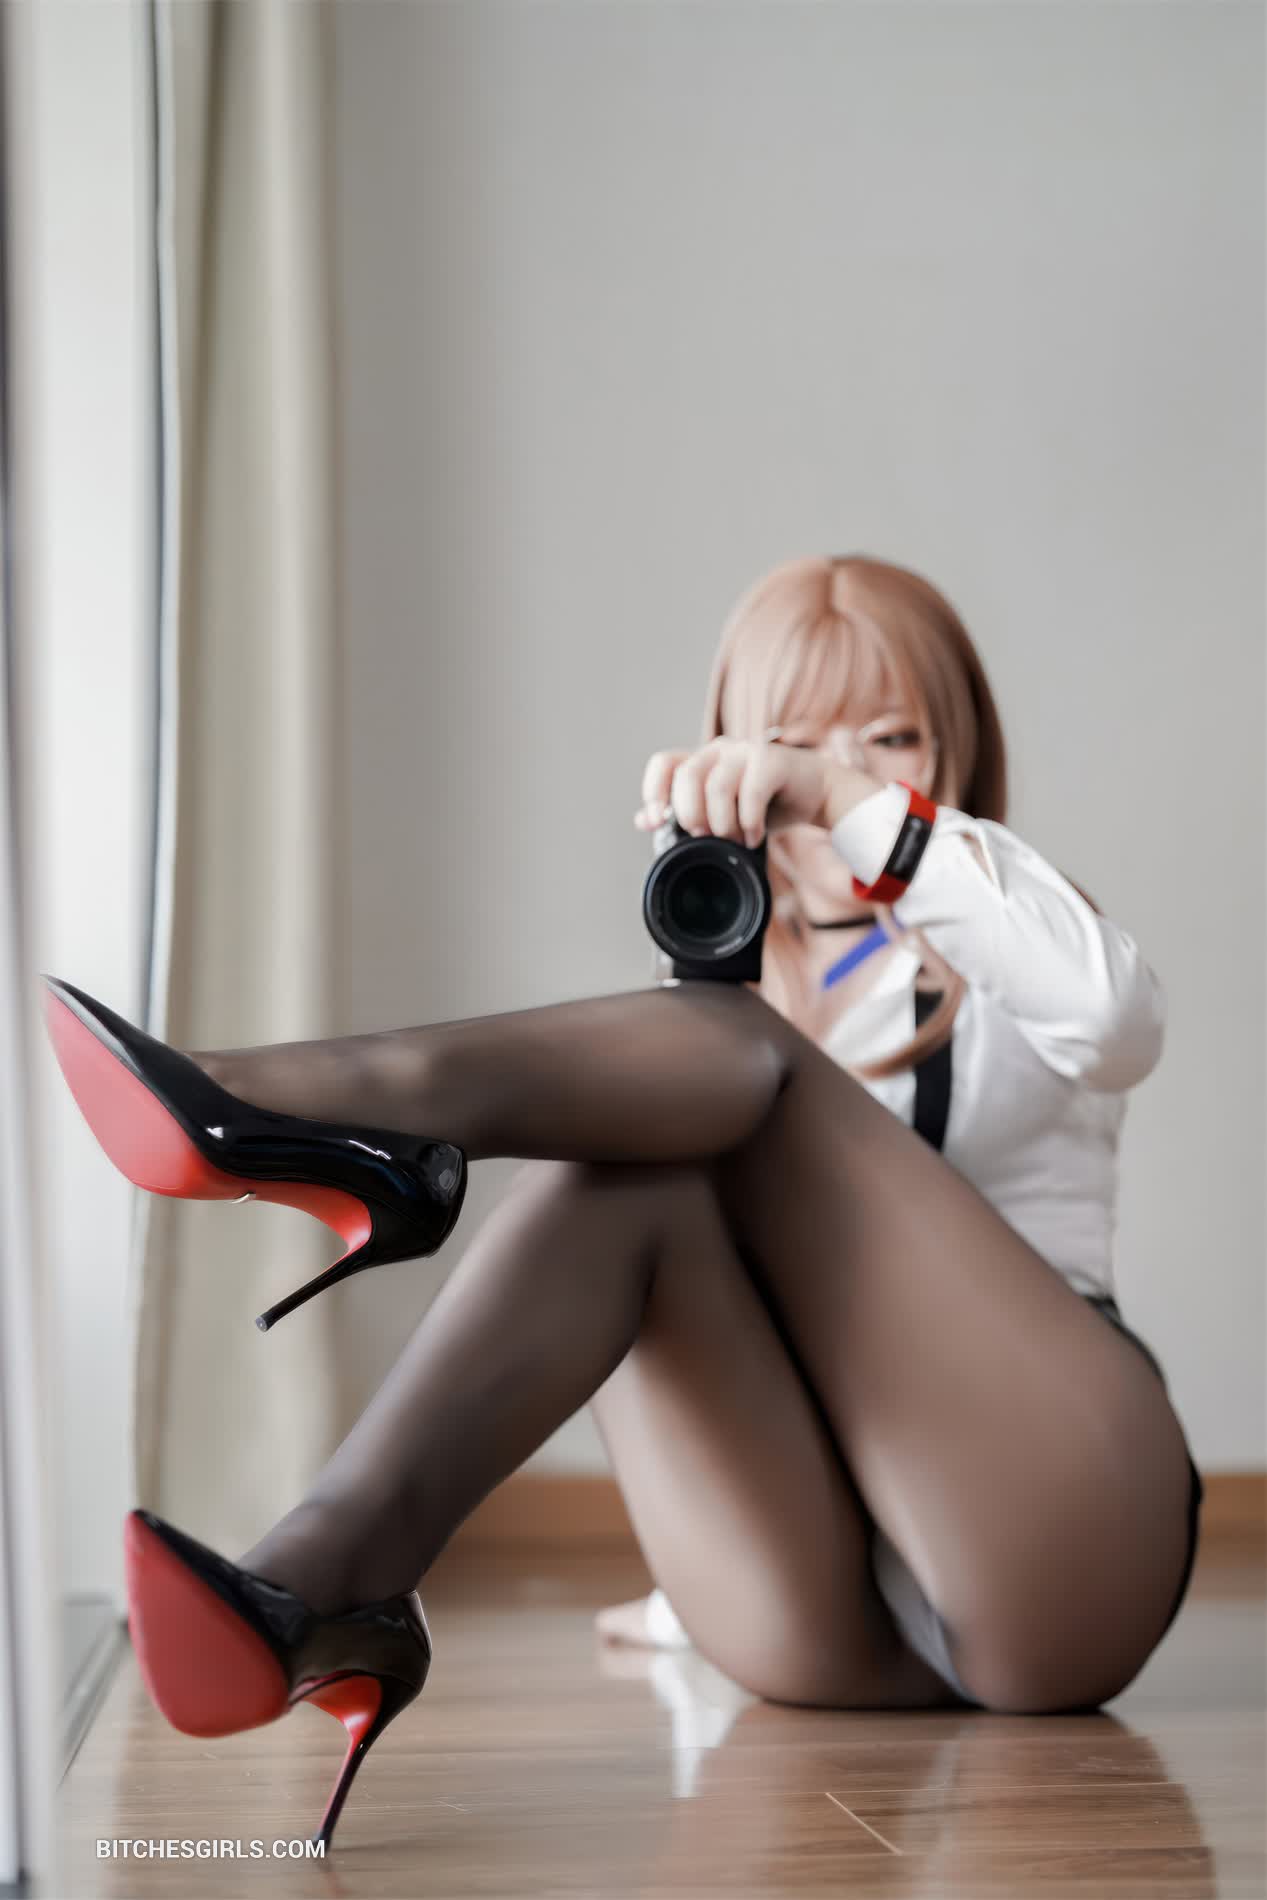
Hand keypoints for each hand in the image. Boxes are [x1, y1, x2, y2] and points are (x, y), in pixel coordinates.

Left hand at [635, 738, 874, 848]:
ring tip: (736, 841)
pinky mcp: (772, 759)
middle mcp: (719, 750)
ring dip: (723, 824)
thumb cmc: (766, 805)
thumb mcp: (721, 814)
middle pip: (687, 776)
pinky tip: (756, 837)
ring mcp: (746, 750)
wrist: (816, 794)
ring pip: (716, 786)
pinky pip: (750, 792)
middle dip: (692, 815)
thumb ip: (685, 814)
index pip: (663, 763)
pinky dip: (750, 823)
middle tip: (708, 838)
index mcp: (702, 761)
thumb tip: (643, 820)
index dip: (654, 791)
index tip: (658, 820)